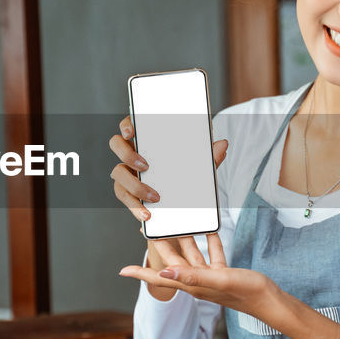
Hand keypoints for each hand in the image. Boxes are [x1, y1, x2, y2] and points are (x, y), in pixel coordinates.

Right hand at [108, 114, 227, 231]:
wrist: (178, 209)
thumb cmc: (185, 178)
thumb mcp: (198, 169)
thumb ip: (209, 157)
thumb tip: (223, 144)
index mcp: (147, 140)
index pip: (131, 124)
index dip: (127, 124)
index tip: (132, 131)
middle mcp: (132, 153)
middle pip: (116, 144)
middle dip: (127, 154)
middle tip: (145, 166)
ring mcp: (126, 172)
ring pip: (118, 173)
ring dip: (134, 185)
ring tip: (154, 197)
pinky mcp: (126, 192)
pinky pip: (124, 197)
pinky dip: (135, 207)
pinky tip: (147, 214)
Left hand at [118, 232, 280, 318]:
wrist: (270, 301)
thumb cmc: (246, 293)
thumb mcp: (218, 280)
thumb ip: (192, 276)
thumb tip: (164, 272)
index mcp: (192, 284)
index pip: (160, 278)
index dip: (141, 273)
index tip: (122, 270)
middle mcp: (197, 281)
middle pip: (173, 262)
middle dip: (161, 246)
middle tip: (150, 229)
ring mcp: (211, 277)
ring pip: (192, 254)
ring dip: (185, 240)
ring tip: (177, 223)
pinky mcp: (224, 272)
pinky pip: (212, 253)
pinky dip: (209, 241)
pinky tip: (209, 229)